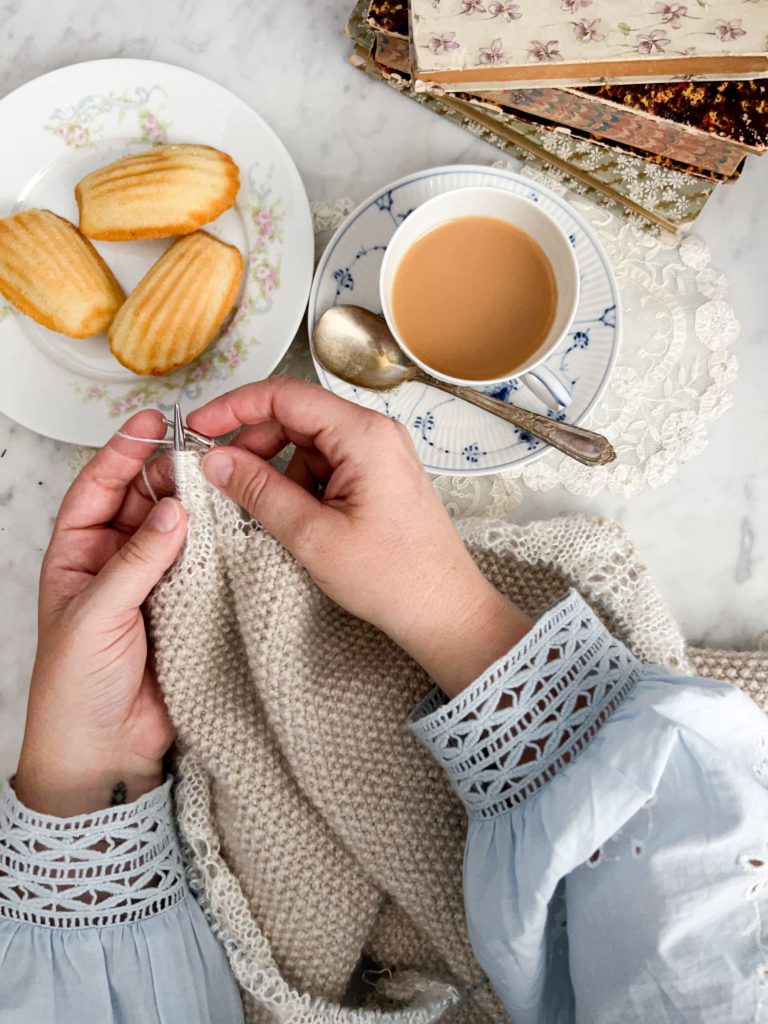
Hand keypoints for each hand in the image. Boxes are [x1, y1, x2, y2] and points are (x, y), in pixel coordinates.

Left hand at [15, 412, 186, 815]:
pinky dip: (218, 543)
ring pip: (178, 528)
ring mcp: (152, 582)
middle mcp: (114, 561)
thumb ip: (136, 561)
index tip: (152, 423)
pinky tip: (238, 524)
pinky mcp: (186, 604)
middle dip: (169, 471)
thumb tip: (173, 510)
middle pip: (143, 500)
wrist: (105, 749)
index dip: (123, 452)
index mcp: (76, 554)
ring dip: (199, 505)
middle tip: (203, 447)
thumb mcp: (95, 614)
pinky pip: (203, 563)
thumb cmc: (75, 686)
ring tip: (226, 477)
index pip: (98, 489)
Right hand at [189, 376, 530, 695]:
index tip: (198, 428)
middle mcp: (374, 433)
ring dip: (276, 471)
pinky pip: (324, 465)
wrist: (444, 609)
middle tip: (219, 477)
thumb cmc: (392, 577)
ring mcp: (378, 453)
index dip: (234, 407)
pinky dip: (299, 485)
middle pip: (294, 417)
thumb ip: (259, 491)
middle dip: (252, 444)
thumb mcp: (312, 536)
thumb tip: (214, 461)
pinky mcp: (376, 476)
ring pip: (306, 444)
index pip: (285, 396)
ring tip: (268, 512)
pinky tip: (297, 519)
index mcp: (363, 434)